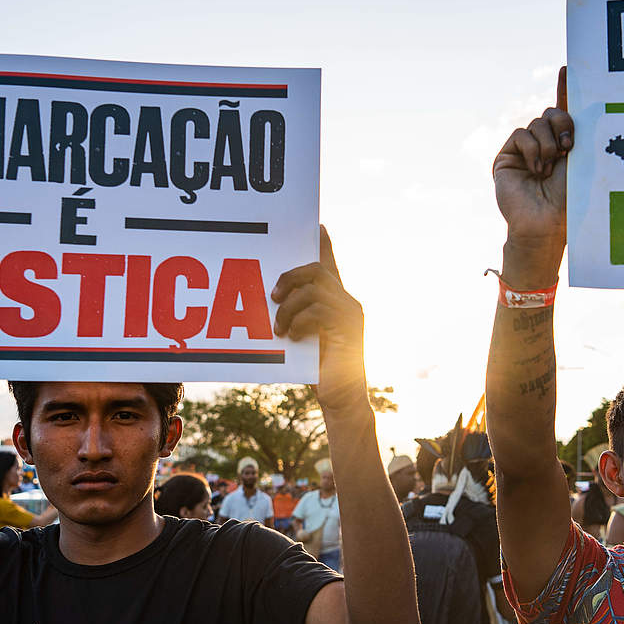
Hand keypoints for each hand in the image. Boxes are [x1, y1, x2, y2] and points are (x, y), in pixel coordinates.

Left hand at [271, 226, 366, 411]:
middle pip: (317, 270)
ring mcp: (351, 314)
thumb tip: (271, 300)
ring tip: (279, 328)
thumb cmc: (320, 370)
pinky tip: (293, 336)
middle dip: (290, 277)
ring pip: (314, 289)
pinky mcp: (349, 329)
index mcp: (338, 301)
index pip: (329, 263)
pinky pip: (318, 311)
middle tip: (273, 296)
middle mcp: (349, 302)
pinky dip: (299, 321)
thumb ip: (297, 315)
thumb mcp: (304, 337)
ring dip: (289, 307)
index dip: (323, 243)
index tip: (317, 225)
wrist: (341, 399)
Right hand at [491, 68, 572, 284]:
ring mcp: (525, 151)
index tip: (569, 68)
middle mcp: (545, 146)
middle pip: (552, 113)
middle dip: (564, 123)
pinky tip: (536, 169)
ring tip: (549, 170)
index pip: (565, 112)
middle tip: (570, 146)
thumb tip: (583, 105)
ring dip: (548, 144)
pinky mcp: (508, 156)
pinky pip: (521, 134)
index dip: (566, 89)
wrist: (546, 223)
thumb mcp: (583, 161)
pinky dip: (532, 149)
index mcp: (566, 147)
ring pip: (537, 122)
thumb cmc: (571, 200)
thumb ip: (581, 134)